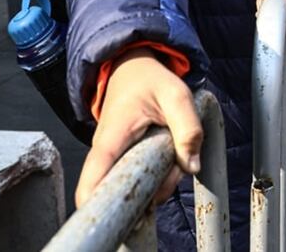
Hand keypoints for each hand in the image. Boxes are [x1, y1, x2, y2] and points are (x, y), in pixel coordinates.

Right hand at [75, 48, 201, 207]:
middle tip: (175, 164)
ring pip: (138, 188)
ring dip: (163, 181)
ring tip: (174, 150)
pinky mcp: (126, 163)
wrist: (133, 69)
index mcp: (110, 139)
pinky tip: (170, 156)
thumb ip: (188, 127)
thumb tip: (191, 166)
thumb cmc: (150, 80)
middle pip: (125, 192)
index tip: (119, 216)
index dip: (96, 203)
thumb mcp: (176, 95)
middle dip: (154, 190)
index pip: (93, 180)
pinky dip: (162, 175)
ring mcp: (116, 161)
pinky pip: (144, 180)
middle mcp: (106, 155)